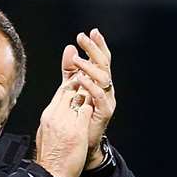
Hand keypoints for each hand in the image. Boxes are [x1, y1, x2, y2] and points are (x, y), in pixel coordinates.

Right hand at [35, 76, 91, 176]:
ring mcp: (64, 121)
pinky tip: (99, 91)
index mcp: (48, 116)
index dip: (72, 78)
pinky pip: (85, 109)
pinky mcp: (74, 129)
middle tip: (90, 63)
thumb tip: (57, 113)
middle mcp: (55, 115)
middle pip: (69, 89)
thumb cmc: (51, 158)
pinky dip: (92, 98)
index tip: (81, 69)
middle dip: (80, 74)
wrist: (48, 175)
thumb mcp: (47, 133)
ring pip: (77, 95)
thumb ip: (53, 120)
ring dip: (87, 83)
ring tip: (96, 74)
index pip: (62, 92)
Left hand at [60, 28, 115, 169]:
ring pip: (103, 78)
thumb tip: (70, 48)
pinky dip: (91, 86)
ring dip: (90, 67)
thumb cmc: (77, 116)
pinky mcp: (103, 112)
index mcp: (98, 81)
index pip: (100, 59)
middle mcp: (105, 89)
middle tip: (84, 38)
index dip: (97, 46)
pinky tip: (81, 79)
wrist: (80, 144)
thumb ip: (70, 70)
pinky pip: (99, 97)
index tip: (90, 32)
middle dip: (94, 49)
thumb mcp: (71, 88)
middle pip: (103, 64)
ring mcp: (106, 100)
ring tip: (78, 60)